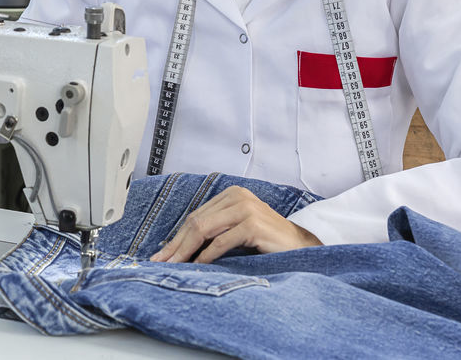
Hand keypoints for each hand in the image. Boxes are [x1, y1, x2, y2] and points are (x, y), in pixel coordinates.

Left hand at [149, 186, 320, 263]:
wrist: (301, 247)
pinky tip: (197, 266)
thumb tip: (182, 246)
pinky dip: (206, 256)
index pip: (196, 216)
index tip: (161, 254)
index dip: (177, 237)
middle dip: (176, 244)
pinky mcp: (252, 224)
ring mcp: (245, 208)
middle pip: (196, 222)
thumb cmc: (268, 241)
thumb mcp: (238, 230)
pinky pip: (221, 241)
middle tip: (159, 262)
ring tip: (173, 266)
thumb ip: (216, 230)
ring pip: (204, 229)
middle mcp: (237, 196)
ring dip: (185, 250)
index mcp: (231, 194)